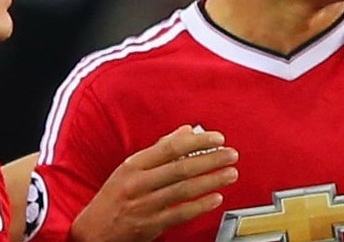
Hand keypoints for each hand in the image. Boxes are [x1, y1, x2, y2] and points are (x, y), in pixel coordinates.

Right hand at [70, 125, 238, 241]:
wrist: (92, 232)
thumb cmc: (115, 196)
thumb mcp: (130, 168)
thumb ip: (159, 149)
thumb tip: (186, 131)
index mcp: (133, 165)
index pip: (171, 147)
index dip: (198, 141)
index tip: (218, 138)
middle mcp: (138, 184)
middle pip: (181, 168)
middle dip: (211, 160)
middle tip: (231, 155)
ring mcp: (144, 205)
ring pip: (184, 190)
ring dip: (211, 180)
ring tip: (230, 173)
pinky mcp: (150, 225)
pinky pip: (180, 213)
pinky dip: (200, 205)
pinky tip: (216, 198)